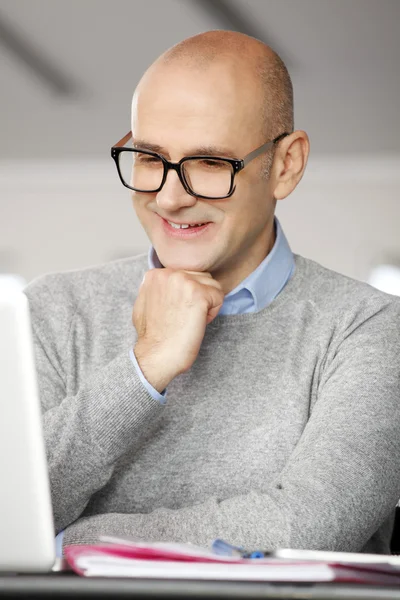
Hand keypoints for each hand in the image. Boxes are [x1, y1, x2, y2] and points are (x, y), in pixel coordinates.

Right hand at [132, 269, 223, 391]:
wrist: (156, 355)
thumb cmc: (152, 336)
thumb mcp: (145, 303)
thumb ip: (156, 289)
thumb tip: (163, 285)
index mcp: (156, 274)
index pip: (187, 275)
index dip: (186, 296)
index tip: (177, 312)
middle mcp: (169, 273)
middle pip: (201, 277)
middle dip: (199, 297)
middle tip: (186, 317)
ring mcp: (184, 281)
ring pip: (212, 285)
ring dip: (207, 303)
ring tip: (191, 319)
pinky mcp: (199, 294)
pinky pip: (219, 296)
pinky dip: (213, 313)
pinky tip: (198, 323)